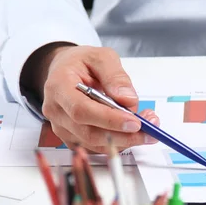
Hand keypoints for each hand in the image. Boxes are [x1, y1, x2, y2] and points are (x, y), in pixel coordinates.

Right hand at [22, 43, 158, 152]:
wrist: (65, 71)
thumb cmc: (81, 63)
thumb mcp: (101, 57)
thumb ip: (115, 76)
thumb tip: (127, 99)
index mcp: (58, 87)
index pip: (81, 110)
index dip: (109, 120)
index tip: (134, 122)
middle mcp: (57, 111)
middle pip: (89, 133)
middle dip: (123, 136)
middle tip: (148, 130)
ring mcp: (63, 128)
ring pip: (95, 144)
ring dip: (124, 141)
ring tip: (147, 128)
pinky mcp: (72, 138)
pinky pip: (96, 147)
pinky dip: (118, 143)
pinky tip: (134, 132)